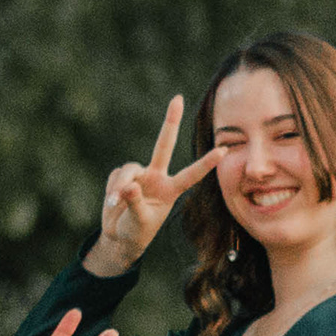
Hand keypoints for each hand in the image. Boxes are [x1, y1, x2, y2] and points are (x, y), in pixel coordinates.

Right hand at [89, 96, 224, 273]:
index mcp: (170, 190)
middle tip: (178, 99)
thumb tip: (130, 185)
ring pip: (128, 169)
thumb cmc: (136, 232)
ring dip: (120, 186)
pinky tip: (112, 202)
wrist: (118, 236)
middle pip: (164, 145)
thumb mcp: (139, 222)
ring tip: (115, 203)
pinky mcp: (122, 175)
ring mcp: (139, 174)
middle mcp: (157, 177)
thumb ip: (135, 203)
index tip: (224, 150)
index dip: (206, 163)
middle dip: (170, 122)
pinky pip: (115, 176)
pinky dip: (112, 189)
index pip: (191, 175)